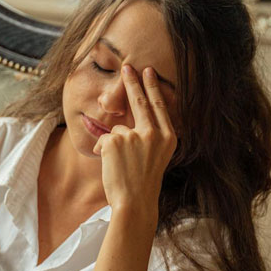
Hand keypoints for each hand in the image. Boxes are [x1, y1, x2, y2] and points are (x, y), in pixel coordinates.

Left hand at [93, 64, 177, 212]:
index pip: (159, 106)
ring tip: (120, 167)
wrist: (135, 203)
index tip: (148, 72)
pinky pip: (103, 140)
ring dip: (113, 146)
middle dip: (132, 83)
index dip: (152, 88)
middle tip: (127, 66)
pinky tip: (110, 166)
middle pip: (140, 102)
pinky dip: (101, 152)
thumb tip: (125, 124)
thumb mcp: (155, 158)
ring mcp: (135, 136)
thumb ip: (147, 138)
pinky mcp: (116, 141)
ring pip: (117, 131)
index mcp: (168, 137)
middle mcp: (154, 133)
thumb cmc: (142, 185)